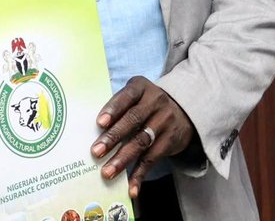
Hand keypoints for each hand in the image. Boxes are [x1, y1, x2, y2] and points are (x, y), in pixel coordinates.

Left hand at [89, 76, 195, 197]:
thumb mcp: (136, 95)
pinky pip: (152, 159)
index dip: (113, 109)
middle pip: (133, 120)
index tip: (99, 123)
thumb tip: (91, 129)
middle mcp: (155, 102)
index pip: (127, 96)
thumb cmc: (146, 103)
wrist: (184, 111)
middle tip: (96, 151)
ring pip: (142, 142)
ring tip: (107, 172)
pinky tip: (131, 188)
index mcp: (141, 87)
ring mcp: (164, 122)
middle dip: (113, 137)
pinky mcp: (169, 141)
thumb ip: (119, 106)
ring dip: (123, 159)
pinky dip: (140, 174)